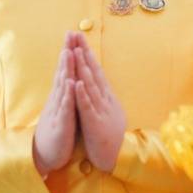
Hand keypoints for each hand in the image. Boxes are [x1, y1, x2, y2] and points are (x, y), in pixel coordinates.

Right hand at [33, 36, 79, 176]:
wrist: (46, 155)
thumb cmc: (58, 130)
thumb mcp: (63, 107)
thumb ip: (66, 91)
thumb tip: (69, 74)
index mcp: (62, 95)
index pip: (66, 69)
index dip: (70, 52)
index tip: (73, 34)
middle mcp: (58, 99)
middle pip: (62, 72)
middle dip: (67, 53)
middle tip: (70, 34)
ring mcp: (58, 110)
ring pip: (62, 87)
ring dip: (65, 69)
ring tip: (68, 52)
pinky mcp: (61, 124)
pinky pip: (65, 108)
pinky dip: (68, 95)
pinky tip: (70, 84)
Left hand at [68, 33, 125, 172]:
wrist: (115, 157)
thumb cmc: (108, 135)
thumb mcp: (106, 111)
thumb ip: (101, 96)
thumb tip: (97, 82)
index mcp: (105, 96)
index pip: (95, 70)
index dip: (87, 53)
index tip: (79, 38)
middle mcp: (104, 99)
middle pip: (93, 72)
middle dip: (84, 53)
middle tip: (77, 35)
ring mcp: (101, 110)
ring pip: (91, 86)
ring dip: (84, 68)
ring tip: (77, 52)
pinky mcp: (95, 123)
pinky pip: (88, 107)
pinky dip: (83, 94)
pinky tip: (77, 83)